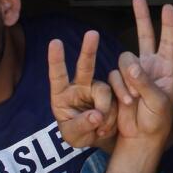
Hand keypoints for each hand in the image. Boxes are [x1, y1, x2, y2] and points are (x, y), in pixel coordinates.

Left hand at [48, 30, 117, 150]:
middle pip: (85, 66)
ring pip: (105, 91)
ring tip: (101, 130)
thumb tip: (97, 115)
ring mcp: (97, 90)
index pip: (57, 75)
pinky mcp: (113, 95)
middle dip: (88, 50)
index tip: (55, 42)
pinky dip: (113, 116)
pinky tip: (107, 128)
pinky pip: (117, 100)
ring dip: (105, 111)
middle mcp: (80, 87)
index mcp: (62, 94)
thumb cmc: (77, 134)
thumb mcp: (73, 136)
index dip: (56, 59)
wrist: (96, 139)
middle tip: (92, 33)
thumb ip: (82, 125)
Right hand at [109, 0, 172, 145]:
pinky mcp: (118, 82)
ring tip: (135, 98)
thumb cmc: (157, 122)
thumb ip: (145, 82)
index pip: (169, 42)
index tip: (168, 7)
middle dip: (141, 18)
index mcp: (166, 69)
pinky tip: (127, 101)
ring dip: (128, 77)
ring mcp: (133, 74)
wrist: (140, 137)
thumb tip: (131, 66)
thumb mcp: (158, 102)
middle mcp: (149, 67)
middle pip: (145, 36)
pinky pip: (113, 75)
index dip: (168, 25)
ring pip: (124, 59)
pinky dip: (119, 87)